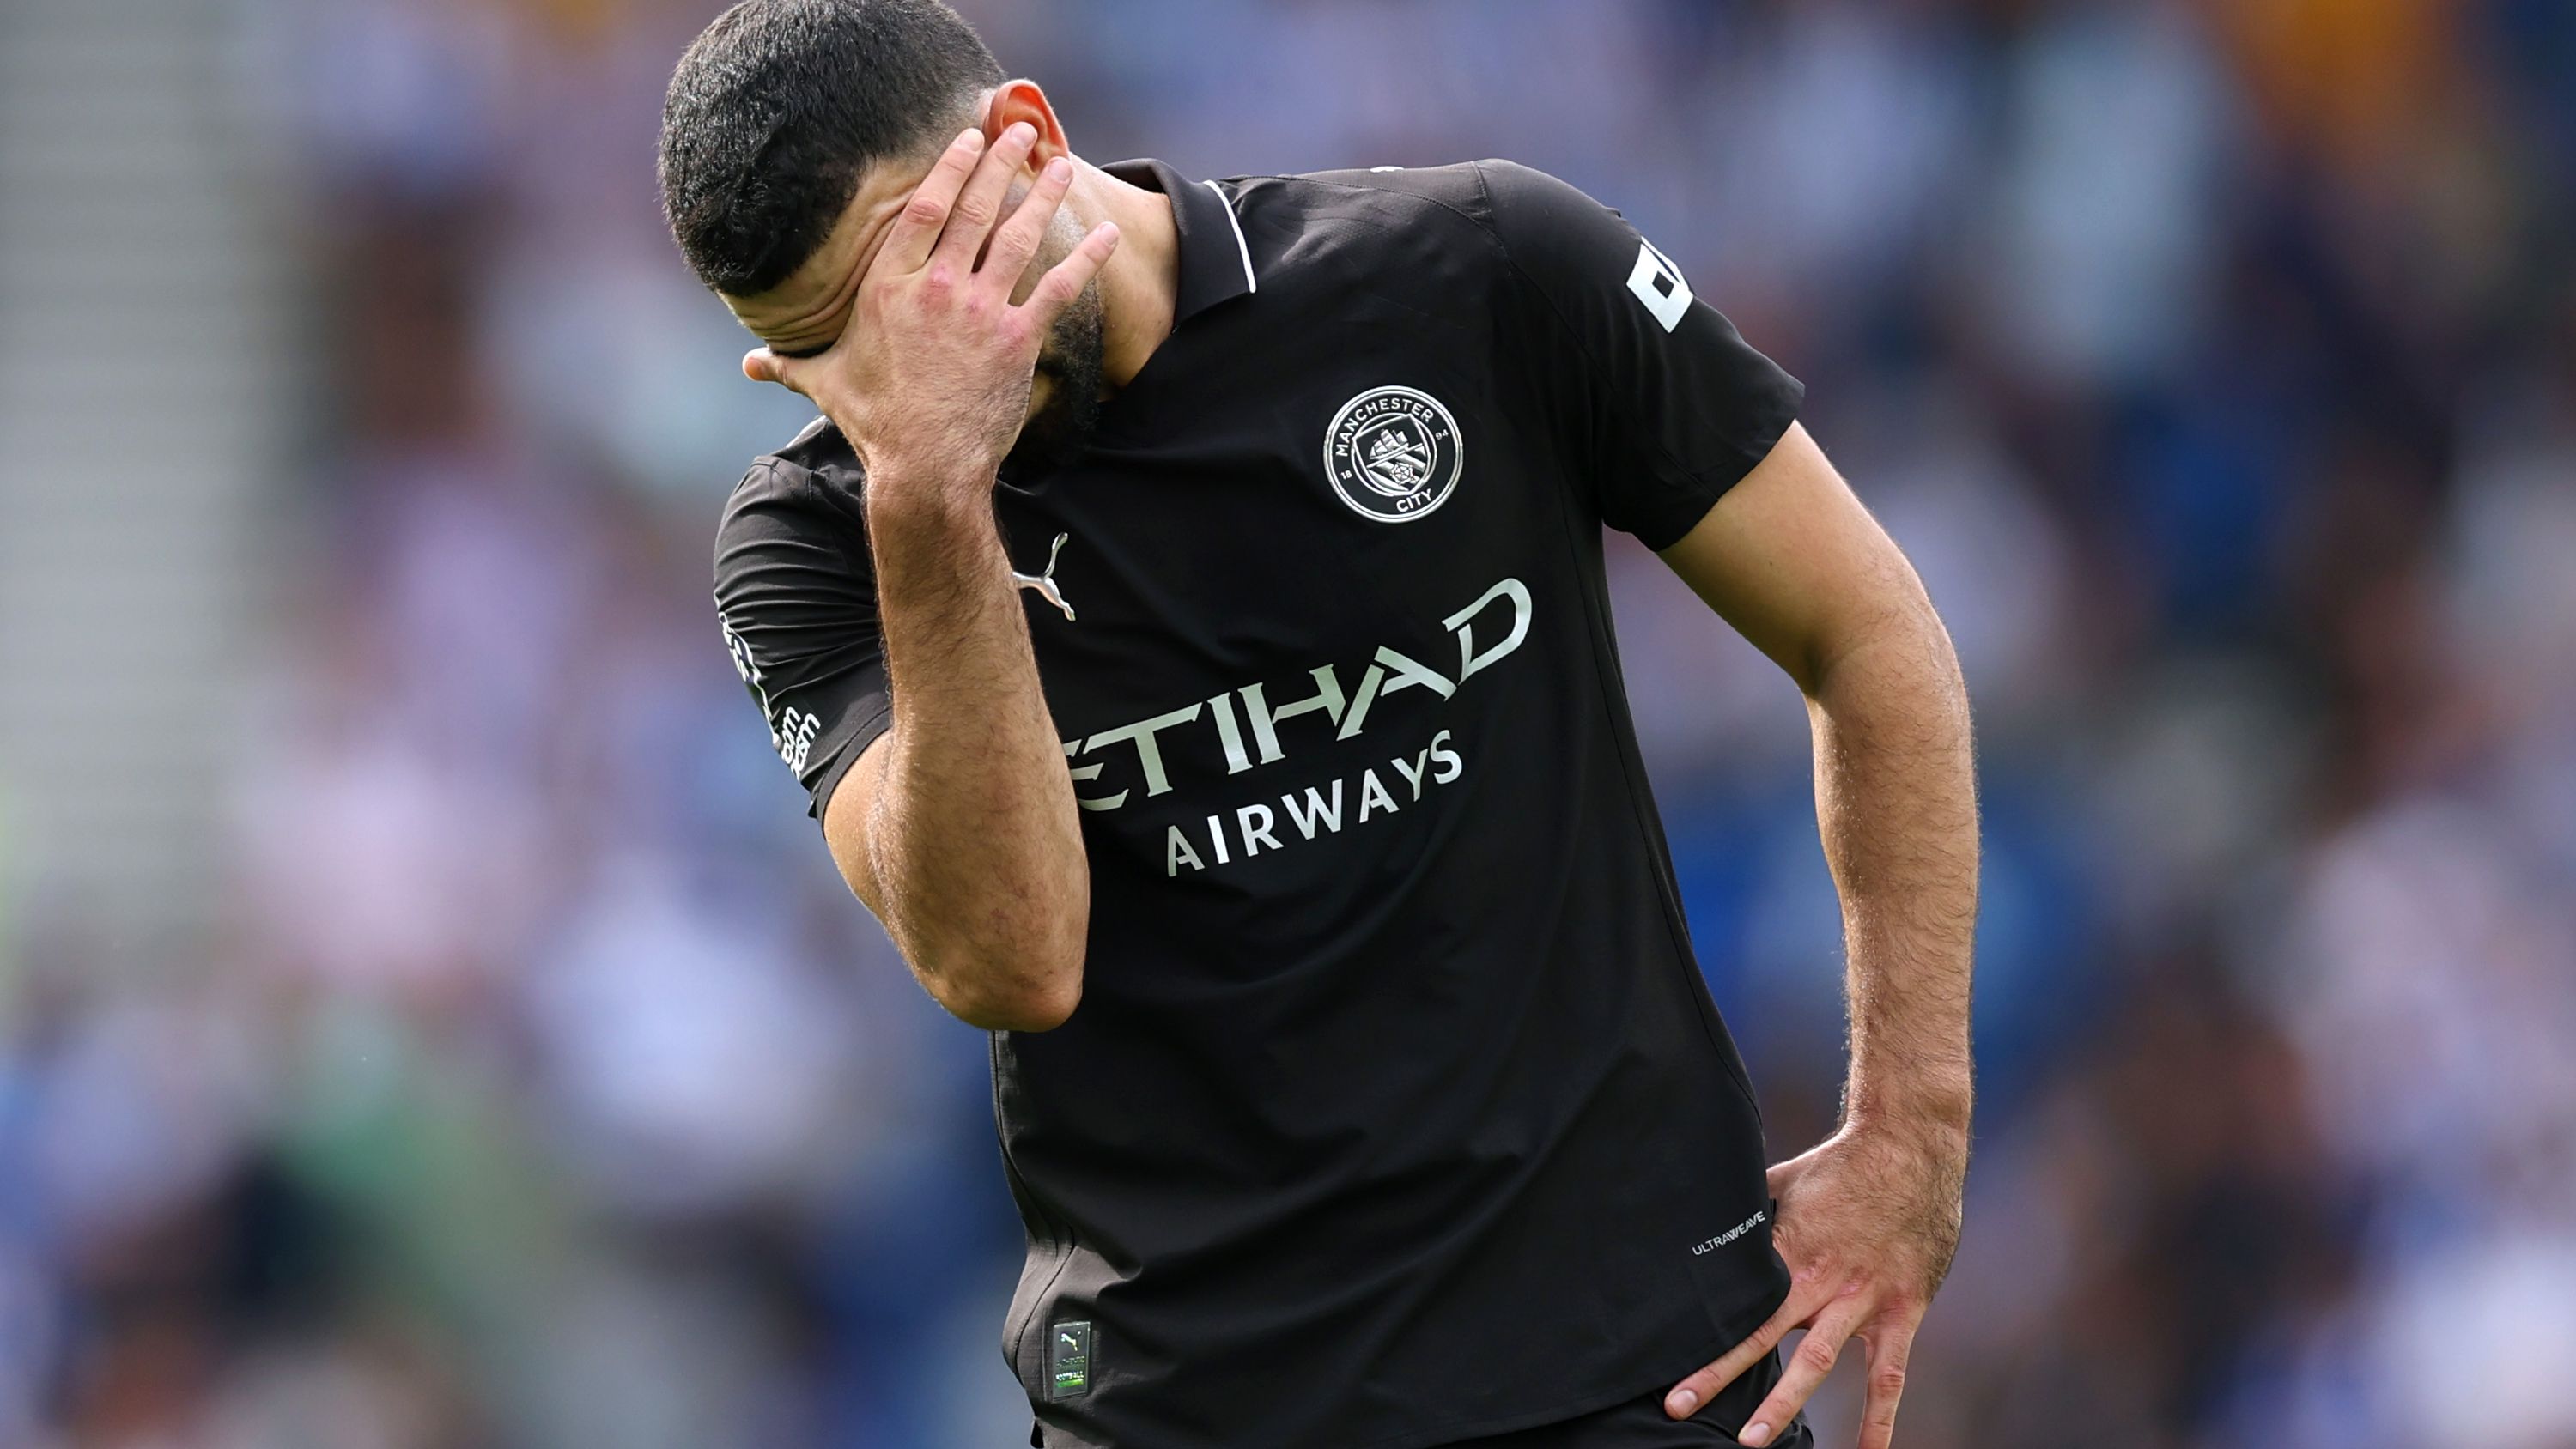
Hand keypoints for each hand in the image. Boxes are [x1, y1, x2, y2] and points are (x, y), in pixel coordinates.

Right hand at [743, 122, 1119, 485]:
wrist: (925, 467)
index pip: (923, 209)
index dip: (950, 169)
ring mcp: (980, 312)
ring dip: (1042, 196)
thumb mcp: (825, 383)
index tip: (969, 139)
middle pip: (973, 210)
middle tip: (1019, 131)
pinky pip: (1058, 288)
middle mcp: (936, 289)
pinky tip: (1107, 234)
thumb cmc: (874, 424)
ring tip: (1060, 166)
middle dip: (999, 164)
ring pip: (1017, 238)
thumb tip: (749, 366)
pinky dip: (1085, 259)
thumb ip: (789, 364)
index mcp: (890, 287)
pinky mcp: (1016, 341)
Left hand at [1665, 1120, 1967, 1447]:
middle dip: (1717, 1372)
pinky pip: (1890, 1374)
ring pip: (1817, 1361)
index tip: (1666, 1352)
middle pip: (1759, 1333)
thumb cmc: (1842, 1163)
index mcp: (1785, 1246)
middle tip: (1677, 1405)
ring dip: (1782, 1403)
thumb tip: (1707, 1215)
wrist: (1911, 1146)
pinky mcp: (1902, 1310)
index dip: (1699, 1326)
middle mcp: (1818, 1278)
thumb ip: (1751, 1209)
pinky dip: (1881, 1418)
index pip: (1733, 1296)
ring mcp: (1861, 1298)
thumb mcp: (1784, 1180)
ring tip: (1752, 1442)